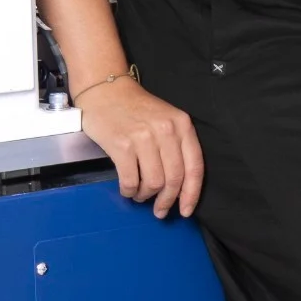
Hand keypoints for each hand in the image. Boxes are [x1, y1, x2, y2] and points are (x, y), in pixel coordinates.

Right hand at [78, 77, 202, 218]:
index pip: (194, 167)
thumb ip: (176, 146)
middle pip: (174, 178)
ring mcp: (143, 137)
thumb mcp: (166, 119)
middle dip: (167, 200)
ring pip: (154, 182)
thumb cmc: (136, 108)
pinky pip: (131, 180)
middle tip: (160, 211)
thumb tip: (179, 186)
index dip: (192, 194)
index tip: (186, 210)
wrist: (105, 90)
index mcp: (182, 125)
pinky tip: (128, 189)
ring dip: (146, 195)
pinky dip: (130, 191)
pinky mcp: (121, 145)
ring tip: (140, 195)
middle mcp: (166, 130)